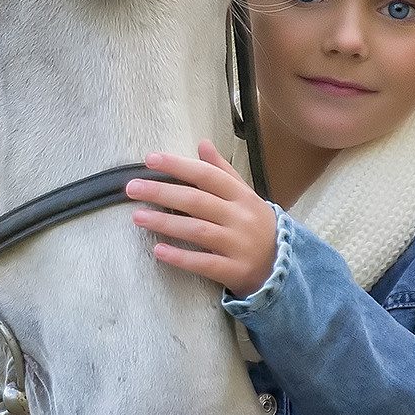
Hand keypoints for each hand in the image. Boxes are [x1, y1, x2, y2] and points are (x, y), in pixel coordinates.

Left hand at [127, 140, 276, 298]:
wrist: (282, 266)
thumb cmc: (256, 226)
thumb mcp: (245, 196)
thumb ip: (222, 171)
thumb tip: (202, 143)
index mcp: (242, 196)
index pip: (206, 175)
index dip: (178, 165)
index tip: (150, 159)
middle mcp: (240, 218)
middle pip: (197, 201)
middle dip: (162, 192)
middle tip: (131, 188)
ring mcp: (238, 245)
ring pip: (198, 231)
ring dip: (165, 223)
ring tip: (137, 217)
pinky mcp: (234, 270)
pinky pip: (204, 263)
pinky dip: (181, 257)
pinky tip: (158, 250)